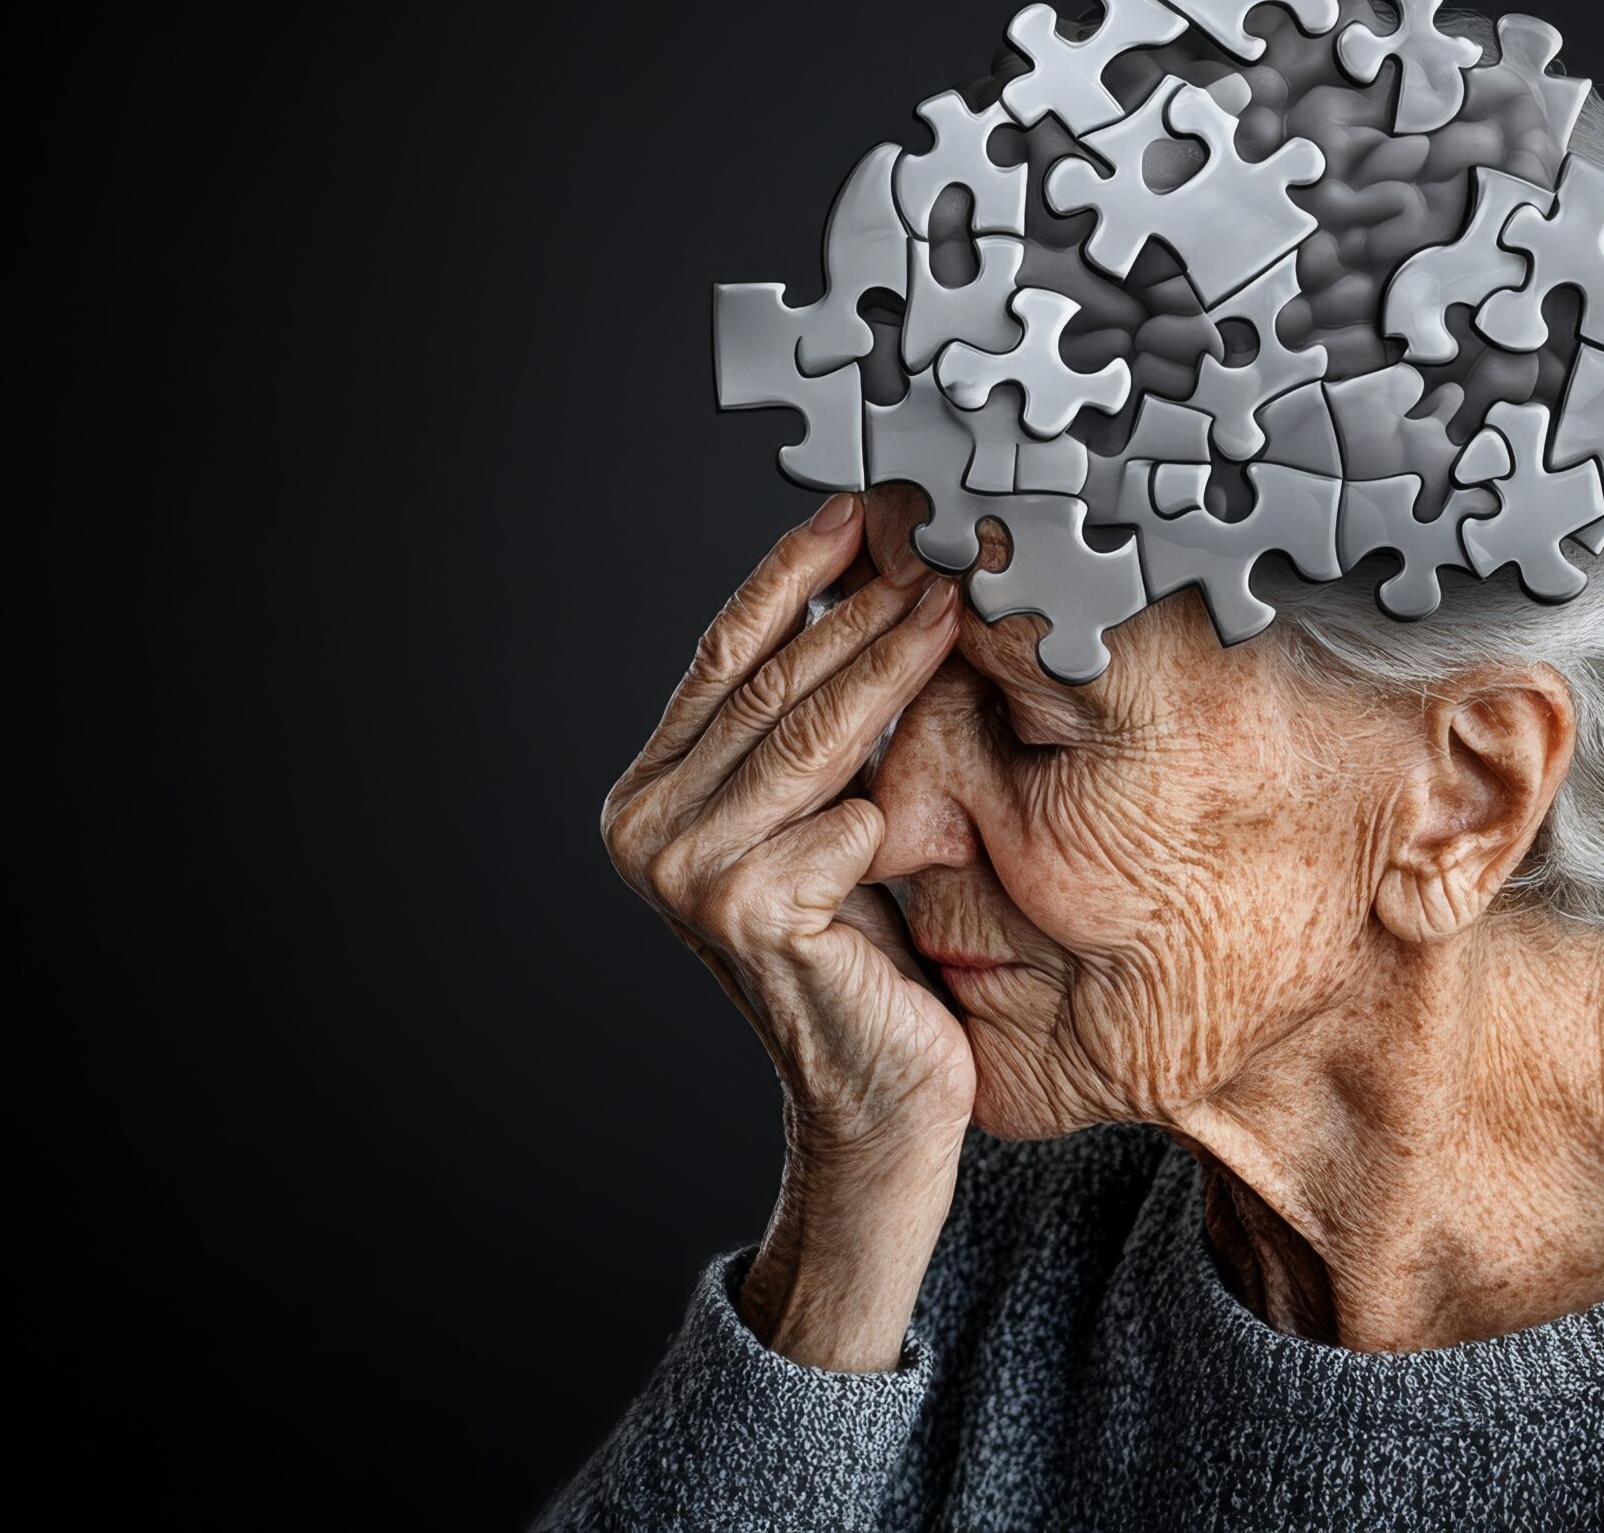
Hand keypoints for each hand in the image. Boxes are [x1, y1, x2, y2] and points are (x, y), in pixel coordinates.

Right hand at [601, 491, 971, 1368]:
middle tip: (938, 546)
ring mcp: (686, 873)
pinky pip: (841, 820)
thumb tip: (877, 578)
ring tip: (954, 605)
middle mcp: (648, 826)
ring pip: (808, 737)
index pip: (727, 651)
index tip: (860, 505)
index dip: (794, 572)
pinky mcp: (748, 913)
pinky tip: (945, 779)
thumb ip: (821, 722)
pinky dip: (896, 800)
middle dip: (861, 606)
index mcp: (654, 788)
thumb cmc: (871, 952)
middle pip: (771, 683)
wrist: (880, 1098)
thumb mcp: (833, 810)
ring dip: (889, 663)